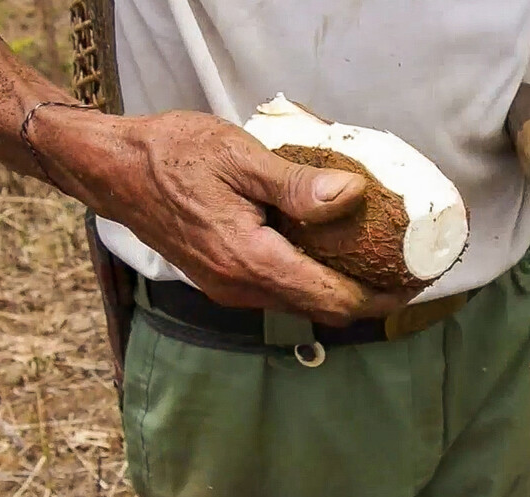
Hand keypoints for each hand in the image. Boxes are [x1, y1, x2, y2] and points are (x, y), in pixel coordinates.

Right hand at [32, 108, 411, 325]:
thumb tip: (352, 197)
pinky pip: (280, 289)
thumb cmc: (173, 155)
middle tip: (404, 266)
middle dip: (368, 295)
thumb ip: (296, 184)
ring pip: (301, 301)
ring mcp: (229, 288)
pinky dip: (311, 277)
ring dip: (340, 287)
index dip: (381, 297)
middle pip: (322, 308)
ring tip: (374, 254)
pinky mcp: (222, 278)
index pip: (333, 298)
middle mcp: (241, 288)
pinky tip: (326, 247)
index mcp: (251, 261)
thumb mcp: (239, 157)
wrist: (115, 170)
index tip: (415, 281)